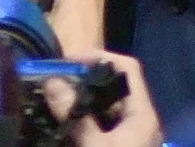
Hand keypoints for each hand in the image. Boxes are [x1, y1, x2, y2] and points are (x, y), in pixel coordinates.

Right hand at [44, 51, 161, 146]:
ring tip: (54, 99)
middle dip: (84, 80)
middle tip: (55, 81)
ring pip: (105, 108)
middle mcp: (140, 122)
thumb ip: (75, 114)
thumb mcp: (93, 146)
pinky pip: (101, 126)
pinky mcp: (119, 146)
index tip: (69, 62)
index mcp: (143, 115)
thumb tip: (52, 81)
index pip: (127, 68)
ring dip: (81, 101)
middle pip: (114, 88)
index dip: (100, 57)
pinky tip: (64, 124)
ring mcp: (131, 137)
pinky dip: (84, 121)